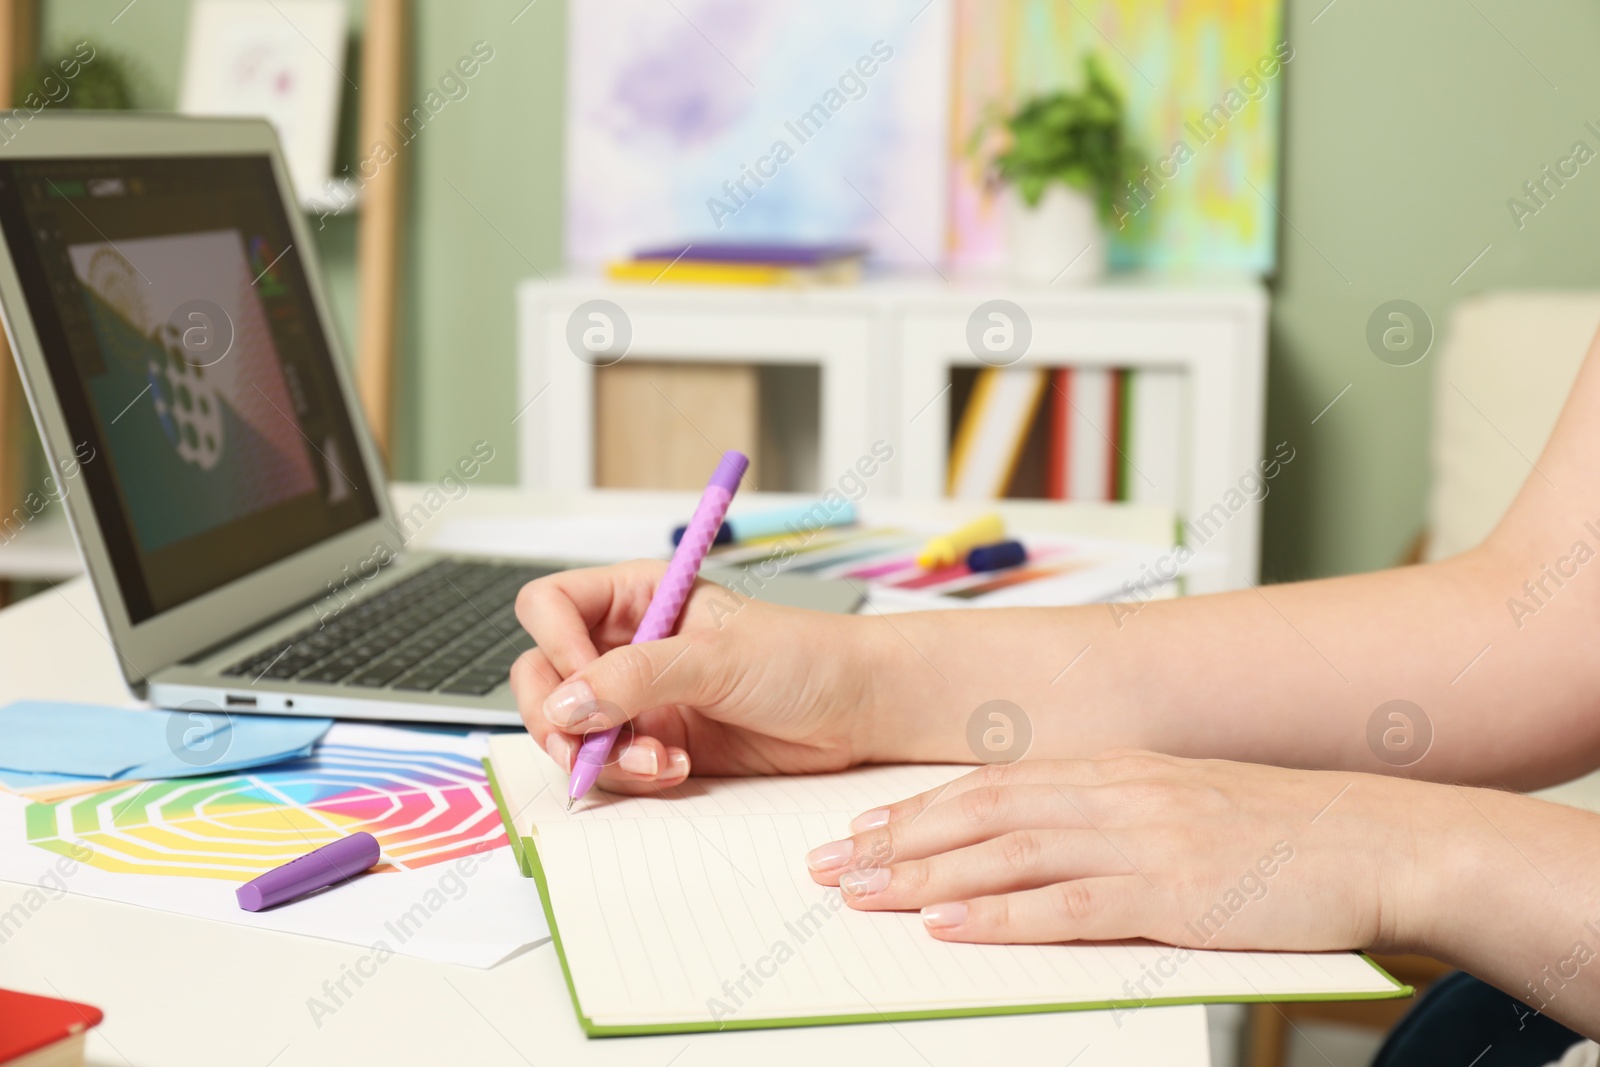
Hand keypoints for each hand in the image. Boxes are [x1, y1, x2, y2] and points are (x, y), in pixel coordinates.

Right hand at [511, 560, 880, 793]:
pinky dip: (630, 775)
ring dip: (602, 755)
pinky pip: (610, 765)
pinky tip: (677, 769)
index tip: (582, 684)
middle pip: (542, 675)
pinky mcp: (657, 742)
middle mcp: (628, 644)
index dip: (554, 645)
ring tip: (662, 761)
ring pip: (570, 729)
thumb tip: (567, 704)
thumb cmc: (804, 658)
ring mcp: (639, 698)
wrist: (857, 711)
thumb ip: (637, 676)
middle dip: (560, 717)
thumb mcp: (717, 657)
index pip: (549, 607)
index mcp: (636, 596)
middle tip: (588, 745)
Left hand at [805, 751, 1448, 951]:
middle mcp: (1115, 791)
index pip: (989, 784)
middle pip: (978, 814)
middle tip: (826, 864)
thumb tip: (1040, 847)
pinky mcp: (1174, 891)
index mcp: (1113, 769)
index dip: (915, 806)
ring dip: (924, 876)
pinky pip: (1069, 905)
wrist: (1379, 840)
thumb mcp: (1181, 805)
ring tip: (859, 893)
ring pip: (1007, 854)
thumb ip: (1109, 815)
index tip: (858, 826)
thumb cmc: (1281, 832)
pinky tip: (949, 927)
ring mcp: (1142, 838)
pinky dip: (1002, 916)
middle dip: (893, 840)